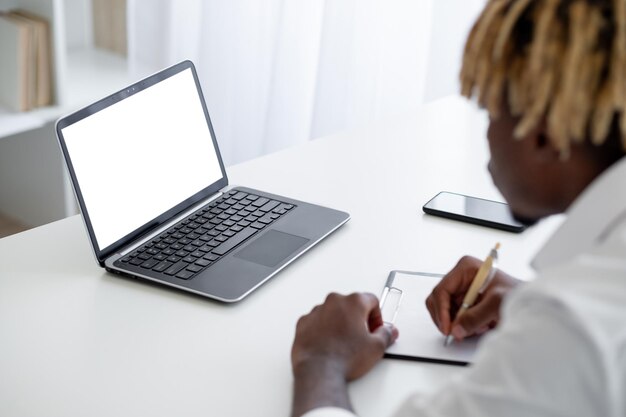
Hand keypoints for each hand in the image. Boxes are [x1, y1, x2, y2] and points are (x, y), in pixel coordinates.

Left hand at [290, 293, 397, 416]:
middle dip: (358, 318)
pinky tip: (329, 344)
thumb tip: (388, 332)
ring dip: (339, 323)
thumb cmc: (344, 358)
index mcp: (353, 302)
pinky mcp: (304, 322)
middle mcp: (334, 302)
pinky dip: (323, 329)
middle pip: (351, 304)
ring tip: (343, 343)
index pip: (371, 300)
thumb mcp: (376, 348)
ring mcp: (317, 311)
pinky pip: (317, 321)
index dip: (377, 315)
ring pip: (333, 312)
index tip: (375, 328)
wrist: (319, 371)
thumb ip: (386, 335)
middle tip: (361, 337)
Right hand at [425, 256, 521, 341]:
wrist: (530, 302)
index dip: (441, 311)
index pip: (441, 290)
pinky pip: (454, 316)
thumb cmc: (518, 294)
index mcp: (466, 268)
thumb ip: (475, 317)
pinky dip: (464, 324)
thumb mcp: (497, 304)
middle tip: (456, 333)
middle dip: (448, 318)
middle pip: (439, 301)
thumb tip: (456, 329)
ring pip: (445, 310)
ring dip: (458, 323)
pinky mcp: (465, 301)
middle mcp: (461, 277)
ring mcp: (462, 289)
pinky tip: (480, 325)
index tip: (447, 328)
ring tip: (478, 326)